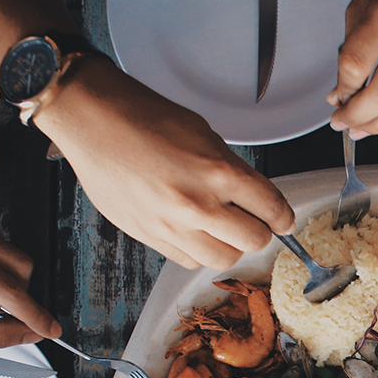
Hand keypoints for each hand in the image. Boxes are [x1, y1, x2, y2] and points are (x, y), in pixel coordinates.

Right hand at [35, 59, 294, 269]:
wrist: (92, 120)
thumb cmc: (145, 117)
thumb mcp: (203, 134)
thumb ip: (231, 169)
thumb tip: (253, 197)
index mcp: (217, 172)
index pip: (270, 208)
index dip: (283, 217)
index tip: (284, 220)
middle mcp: (197, 205)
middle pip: (253, 242)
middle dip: (258, 231)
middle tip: (253, 221)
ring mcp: (171, 226)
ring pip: (222, 259)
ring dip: (229, 245)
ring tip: (222, 228)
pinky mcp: (148, 237)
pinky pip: (188, 260)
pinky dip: (198, 250)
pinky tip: (193, 231)